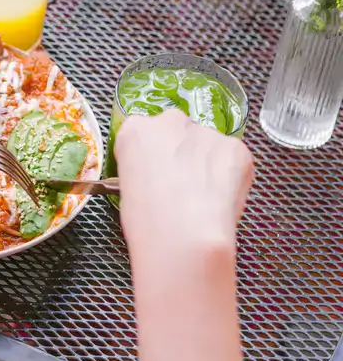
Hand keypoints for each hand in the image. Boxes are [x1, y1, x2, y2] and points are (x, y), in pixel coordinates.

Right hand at [114, 110, 253, 253]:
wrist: (185, 238)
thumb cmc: (148, 222)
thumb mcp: (126, 189)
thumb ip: (142, 168)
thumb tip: (158, 175)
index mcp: (136, 130)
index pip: (142, 136)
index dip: (150, 158)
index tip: (154, 175)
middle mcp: (170, 121)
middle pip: (177, 132)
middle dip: (180, 153)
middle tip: (180, 186)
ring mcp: (206, 133)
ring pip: (207, 146)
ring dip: (205, 165)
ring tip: (202, 199)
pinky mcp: (235, 148)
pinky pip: (232, 159)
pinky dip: (230, 176)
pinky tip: (220, 199)